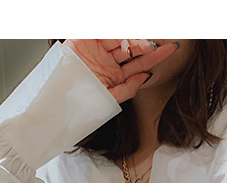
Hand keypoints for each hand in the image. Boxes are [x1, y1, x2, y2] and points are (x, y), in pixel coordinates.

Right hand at [64, 39, 179, 102]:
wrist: (54, 103)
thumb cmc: (79, 105)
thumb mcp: (108, 99)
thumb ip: (127, 89)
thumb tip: (146, 76)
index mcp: (116, 74)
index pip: (139, 63)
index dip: (155, 57)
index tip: (171, 50)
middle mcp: (108, 60)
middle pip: (131, 48)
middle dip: (144, 46)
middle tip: (154, 48)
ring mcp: (96, 48)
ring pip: (118, 38)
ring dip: (131, 40)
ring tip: (142, 46)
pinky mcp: (83, 39)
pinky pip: (101, 32)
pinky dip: (113, 33)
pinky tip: (124, 37)